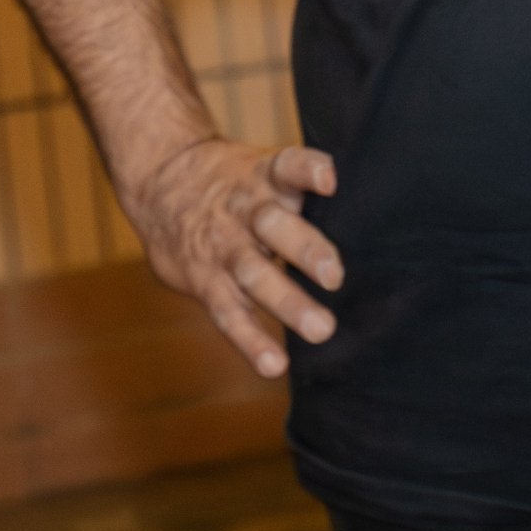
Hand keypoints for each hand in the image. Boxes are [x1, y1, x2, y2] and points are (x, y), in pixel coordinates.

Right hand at [123, 136, 344, 378]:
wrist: (158, 181)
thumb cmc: (233, 182)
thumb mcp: (262, 168)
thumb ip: (301, 190)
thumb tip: (372, 218)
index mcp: (264, 178)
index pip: (287, 166)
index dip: (308, 170)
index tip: (329, 179)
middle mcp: (245, 211)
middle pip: (273, 226)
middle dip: (305, 250)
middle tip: (335, 276)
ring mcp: (224, 247)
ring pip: (253, 273)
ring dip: (287, 302)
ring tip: (321, 329)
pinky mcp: (205, 280)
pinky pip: (228, 312)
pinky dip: (250, 340)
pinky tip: (273, 364)